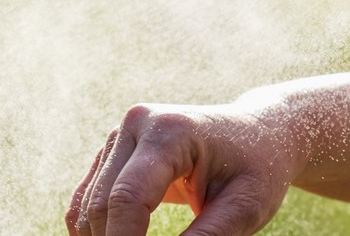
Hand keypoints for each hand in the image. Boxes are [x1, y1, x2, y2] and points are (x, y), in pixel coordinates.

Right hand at [66, 99, 303, 235]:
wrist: (262, 135)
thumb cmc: (259, 170)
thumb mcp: (244, 209)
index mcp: (170, 131)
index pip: (127, 199)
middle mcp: (137, 125)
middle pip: (101, 206)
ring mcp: (121, 136)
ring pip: (88, 208)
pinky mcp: (114, 152)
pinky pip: (88, 202)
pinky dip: (99, 231)